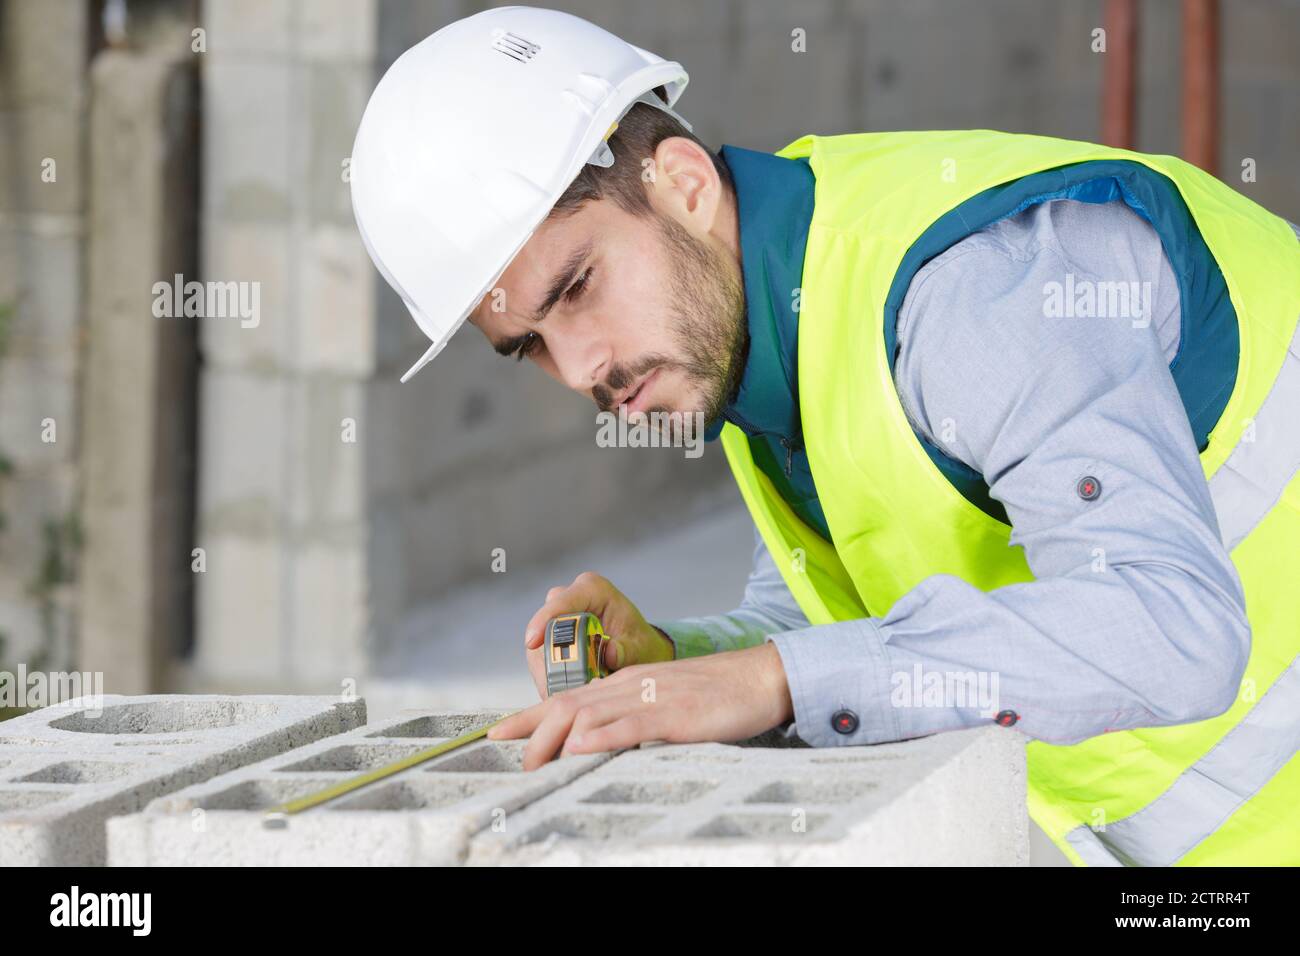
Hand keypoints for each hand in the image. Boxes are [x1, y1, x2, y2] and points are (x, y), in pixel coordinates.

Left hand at [489, 643, 794, 769]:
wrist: (758, 678)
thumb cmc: (712, 694)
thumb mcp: (662, 701)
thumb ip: (630, 717)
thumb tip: (595, 741)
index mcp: (625, 683)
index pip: (565, 697)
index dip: (528, 716)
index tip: (497, 733)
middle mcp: (629, 686)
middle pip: (566, 706)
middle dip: (532, 733)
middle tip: (513, 763)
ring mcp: (650, 698)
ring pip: (589, 714)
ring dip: (555, 739)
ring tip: (532, 763)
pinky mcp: (673, 715)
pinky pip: (630, 725)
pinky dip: (602, 737)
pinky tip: (582, 748)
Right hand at [522, 572, 674, 699]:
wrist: (637, 650)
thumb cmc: (638, 642)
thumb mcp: (640, 647)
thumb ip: (627, 650)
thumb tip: (610, 652)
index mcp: (592, 590)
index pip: (561, 602)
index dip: (544, 620)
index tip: (533, 642)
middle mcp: (570, 600)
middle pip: (544, 627)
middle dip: (549, 659)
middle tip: (560, 687)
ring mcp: (557, 619)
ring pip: (538, 647)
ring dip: (548, 673)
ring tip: (566, 695)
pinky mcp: (549, 638)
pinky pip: (540, 659)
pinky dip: (549, 678)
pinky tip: (564, 693)